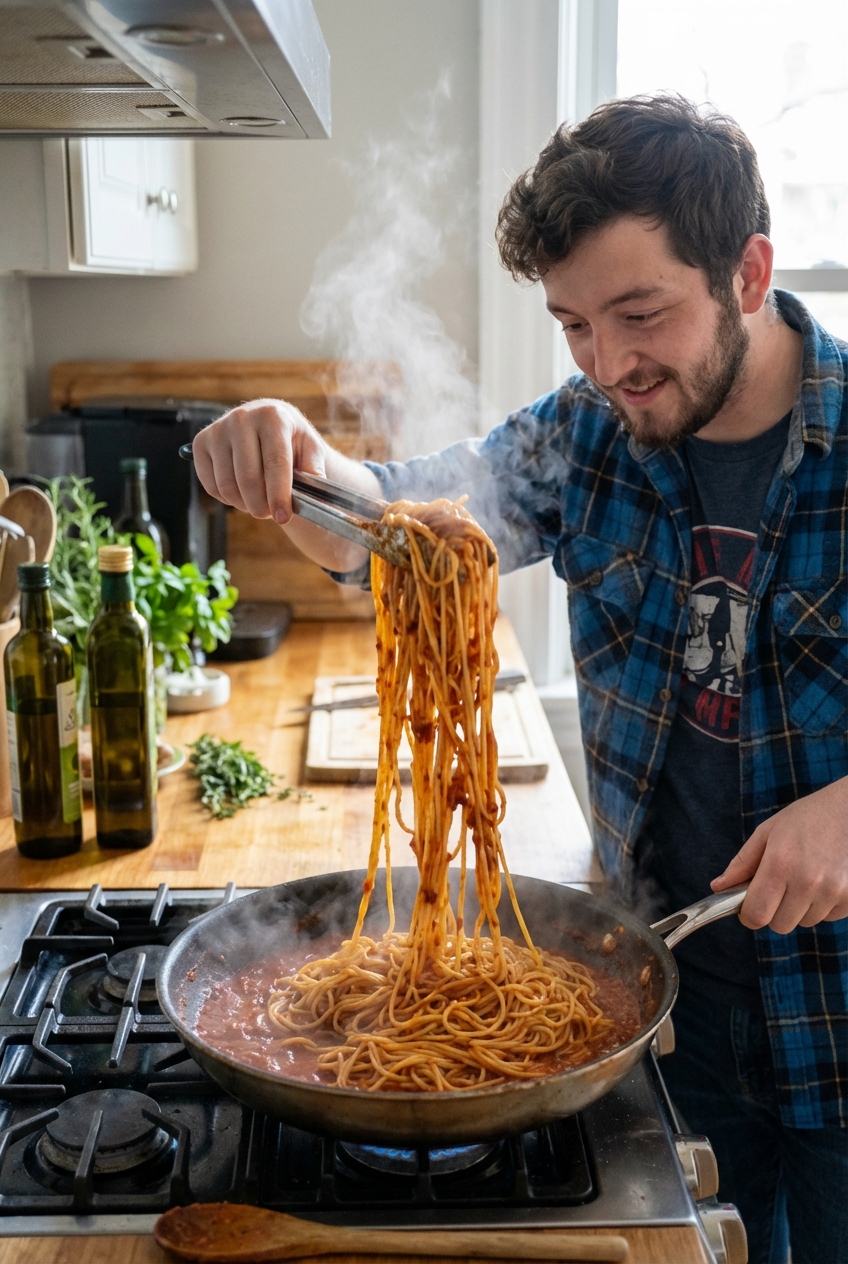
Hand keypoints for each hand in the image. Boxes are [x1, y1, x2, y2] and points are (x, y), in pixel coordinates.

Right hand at [193, 398, 326, 523]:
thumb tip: (315, 489)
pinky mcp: (200, 443)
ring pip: (227, 485)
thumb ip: (314, 468)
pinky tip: (242, 492)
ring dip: (244, 504)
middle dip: (261, 506)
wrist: (264, 421)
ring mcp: (218, 430)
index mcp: (272, 416)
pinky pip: (211, 486)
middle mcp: (241, 418)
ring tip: (259, 502)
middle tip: (270, 515)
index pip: (275, 463)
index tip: (283, 517)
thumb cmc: (290, 439)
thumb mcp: (310, 448)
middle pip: (248, 478)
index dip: (279, 494)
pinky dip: (227, 498)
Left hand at [711, 777, 847, 933]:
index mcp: (780, 864)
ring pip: (804, 922)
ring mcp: (833, 892)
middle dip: (773, 911)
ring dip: (799, 908)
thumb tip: (718, 887)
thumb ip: (743, 862)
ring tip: (805, 877)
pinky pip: (828, 918)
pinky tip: (824, 880)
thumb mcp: (769, 831)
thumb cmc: (810, 817)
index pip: (757, 915)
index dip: (748, 915)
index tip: (749, 906)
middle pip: (779, 925)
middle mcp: (807, 882)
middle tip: (778, 887)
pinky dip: (822, 906)